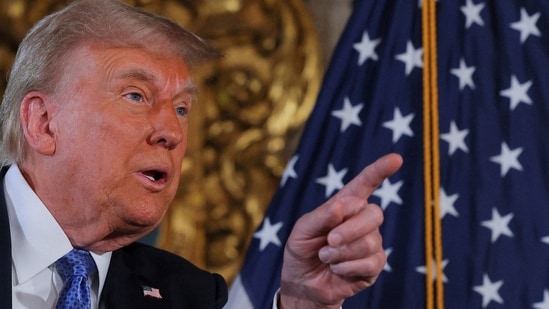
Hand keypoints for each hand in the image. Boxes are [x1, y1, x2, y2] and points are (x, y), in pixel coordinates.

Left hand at [279, 153, 402, 308]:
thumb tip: (342, 205)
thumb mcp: (301, 231)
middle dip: (350, 229)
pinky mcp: (374, 265)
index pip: (365, 184)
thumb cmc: (302, 250)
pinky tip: (337, 269)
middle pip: (373, 214)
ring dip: (342, 252)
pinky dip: (348, 267)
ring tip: (325, 257)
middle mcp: (362, 221)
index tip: (395, 159)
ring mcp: (371, 242)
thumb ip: (320, 216)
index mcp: (345, 205)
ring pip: (370, 242)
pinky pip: (371, 262)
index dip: (380, 171)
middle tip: (329, 241)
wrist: (303, 283)